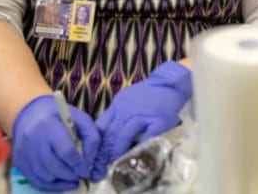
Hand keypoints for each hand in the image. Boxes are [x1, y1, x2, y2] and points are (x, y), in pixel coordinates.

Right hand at [12, 94, 99, 190]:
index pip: (65, 150)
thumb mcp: (79, 118)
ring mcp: (24, 152)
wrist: (29, 114)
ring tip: (73, 178)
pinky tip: (62, 182)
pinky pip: (35, 181)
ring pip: (44, 176)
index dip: (78, 163)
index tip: (86, 169)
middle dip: (70, 174)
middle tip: (80, 175)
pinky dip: (51, 186)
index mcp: (49, 125)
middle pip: (54, 166)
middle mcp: (33, 140)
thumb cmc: (58, 116)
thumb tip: (90, 160)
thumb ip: (90, 136)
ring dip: (62, 181)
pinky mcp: (19, 162)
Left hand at [92, 61, 191, 180]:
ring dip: (116, 154)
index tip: (90, 161)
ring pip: (124, 136)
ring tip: (111, 168)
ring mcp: (143, 116)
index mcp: (117, 107)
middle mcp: (127, 111)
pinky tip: (134, 161)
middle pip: (110, 135)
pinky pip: (147, 137)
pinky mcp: (159, 120)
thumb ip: (113, 117)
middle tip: (97, 172)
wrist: (168, 84)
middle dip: (102, 156)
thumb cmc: (146, 95)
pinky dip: (139, 149)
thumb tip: (99, 137)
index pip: (100, 128)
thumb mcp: (124, 101)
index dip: (94, 146)